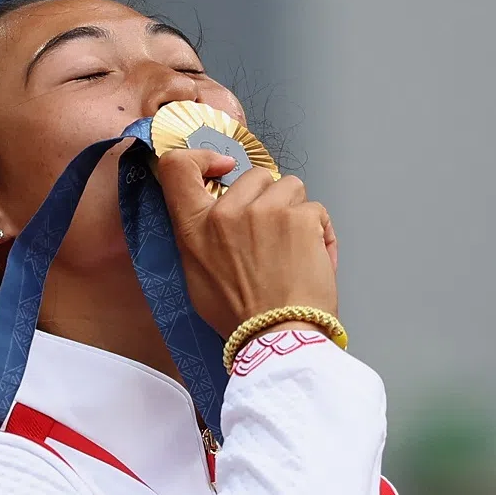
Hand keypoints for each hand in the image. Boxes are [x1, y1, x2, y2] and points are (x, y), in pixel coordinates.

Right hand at [158, 149, 337, 338]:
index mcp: (194, 227)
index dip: (201, 157)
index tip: (221, 166)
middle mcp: (226, 211)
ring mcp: (266, 210)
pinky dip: (318, 232)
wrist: (276, 337)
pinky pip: (315, 210)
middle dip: (267, 199)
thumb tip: (215, 217)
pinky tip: (311, 259)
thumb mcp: (198, 276)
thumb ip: (201, 239)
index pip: (177, 167)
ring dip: (295, 211)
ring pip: (290, 187)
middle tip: (269, 239)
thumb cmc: (240, 316)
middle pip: (255, 176)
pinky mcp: (301, 216)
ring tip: (292, 251)